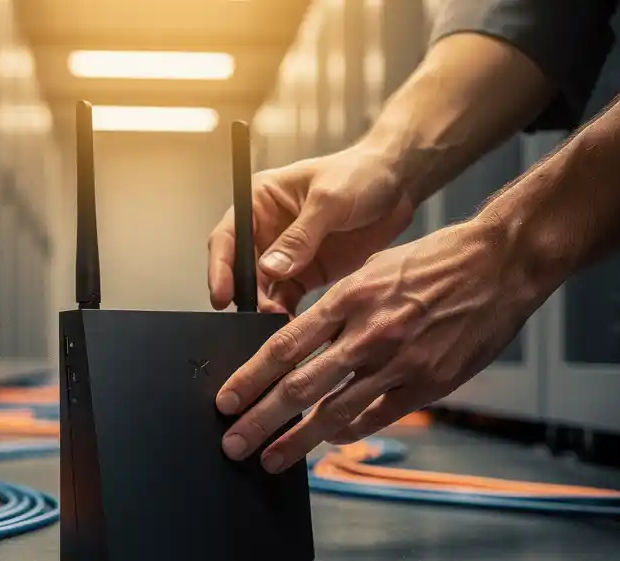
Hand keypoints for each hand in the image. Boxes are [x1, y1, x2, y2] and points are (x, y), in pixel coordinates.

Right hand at [207, 146, 415, 314]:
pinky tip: (291, 327)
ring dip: (264, 309)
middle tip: (255, 317)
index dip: (220, 267)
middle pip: (241, 270)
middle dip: (244, 295)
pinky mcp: (305, 275)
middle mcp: (265, 231)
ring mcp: (285, 256)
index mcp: (260, 201)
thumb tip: (269, 269)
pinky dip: (285, 315)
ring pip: (261, 290)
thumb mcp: (330, 200)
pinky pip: (286, 300)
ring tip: (276, 325)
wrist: (400, 185)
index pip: (227, 237)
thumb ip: (300, 236)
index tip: (222, 295)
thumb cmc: (361, 174)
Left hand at [215, 216, 545, 471]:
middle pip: (300, 387)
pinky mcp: (428, 384)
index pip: (283, 347)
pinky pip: (378, 417)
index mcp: (348, 299)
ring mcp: (399, 363)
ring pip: (335, 412)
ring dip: (297, 441)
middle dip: (260, 421)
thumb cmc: (435, 261)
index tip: (227, 401)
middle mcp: (368, 334)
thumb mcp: (372, 270)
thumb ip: (336, 307)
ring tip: (271, 460)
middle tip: (234, 444)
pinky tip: (330, 441)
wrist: (500, 264)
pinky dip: (349, 432)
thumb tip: (298, 339)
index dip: (250, 379)